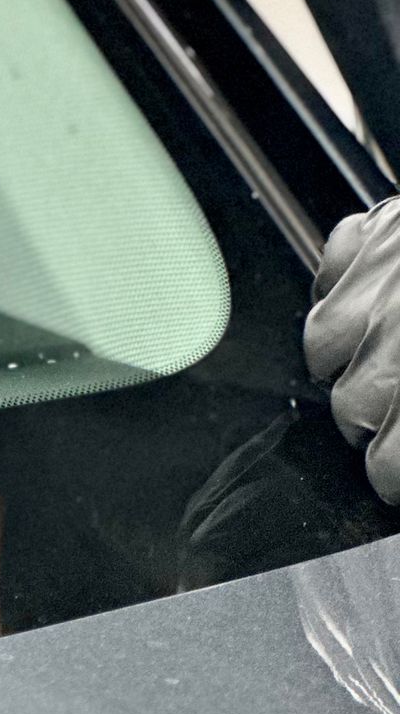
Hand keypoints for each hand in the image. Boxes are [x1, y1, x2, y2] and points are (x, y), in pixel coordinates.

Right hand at [304, 196, 399, 501]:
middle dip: (375, 428)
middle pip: (350, 411)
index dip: (396, 480)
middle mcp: (399, 337)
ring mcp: (379, 279)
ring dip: (348, 365)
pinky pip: (328, 273)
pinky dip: (340, 291)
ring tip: (382, 372)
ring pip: (322, 346)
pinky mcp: (370, 233)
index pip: (389, 466)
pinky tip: (369, 304)